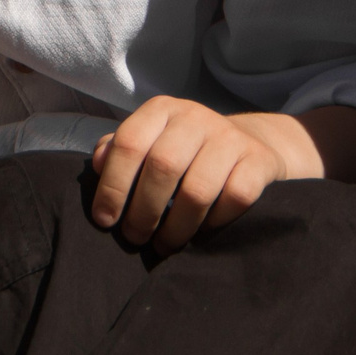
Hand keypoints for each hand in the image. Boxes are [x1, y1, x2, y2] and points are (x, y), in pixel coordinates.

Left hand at [88, 98, 318, 252]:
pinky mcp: (258, 160)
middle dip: (143, 211)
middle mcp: (195, 116)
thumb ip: (118, 150)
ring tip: (164, 245)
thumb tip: (97, 164)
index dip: (112, 185)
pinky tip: (201, 234)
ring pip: (197, 190)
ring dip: (176, 228)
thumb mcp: (150, 141)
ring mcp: (230, 137)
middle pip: (162, 167)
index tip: (105, 220)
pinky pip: (235, 199)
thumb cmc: (185, 150)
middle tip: (135, 237)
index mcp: (161, 109)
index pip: (129, 143)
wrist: (249, 143)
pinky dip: (214, 223)